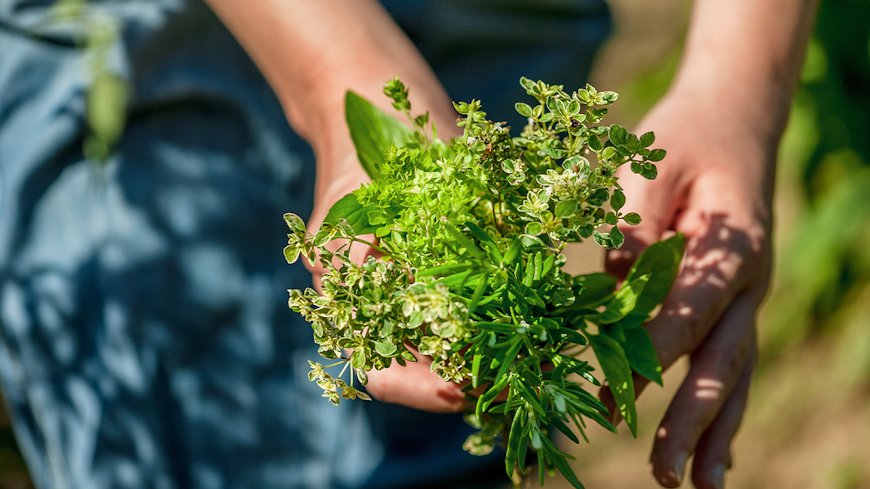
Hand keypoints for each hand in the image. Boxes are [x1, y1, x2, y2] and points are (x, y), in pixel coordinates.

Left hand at [603, 89, 774, 488]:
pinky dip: (719, 407)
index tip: (615, 394)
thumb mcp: (653, 163)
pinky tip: (710, 451)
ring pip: (733, 373)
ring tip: (697, 486)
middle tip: (662, 473)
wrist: (736, 118)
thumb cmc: (687, 137)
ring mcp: (747, 296)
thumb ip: (633, 225)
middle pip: (720, 361)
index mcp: (730, 246)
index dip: (650, 356)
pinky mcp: (732, 302)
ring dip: (715, 432)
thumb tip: (612, 291)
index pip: (686, 313)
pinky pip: (728, 361)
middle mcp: (748, 281)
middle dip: (691, 421)